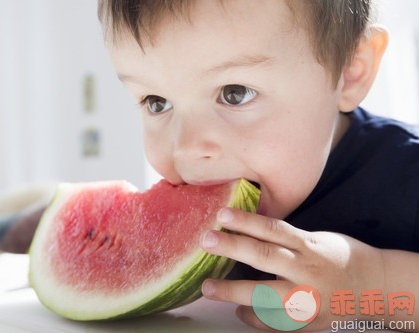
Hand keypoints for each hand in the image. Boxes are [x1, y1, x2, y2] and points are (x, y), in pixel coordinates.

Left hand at [200, 207, 384, 330]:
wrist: (377, 289)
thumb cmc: (341, 258)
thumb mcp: (317, 240)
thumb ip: (288, 240)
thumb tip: (248, 232)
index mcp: (310, 246)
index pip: (273, 230)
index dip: (246, 221)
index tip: (222, 215)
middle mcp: (308, 271)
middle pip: (264, 257)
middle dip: (232, 248)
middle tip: (206, 241)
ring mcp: (308, 299)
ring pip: (266, 295)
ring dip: (233, 292)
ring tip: (207, 287)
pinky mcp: (309, 322)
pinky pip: (276, 323)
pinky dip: (254, 317)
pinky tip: (239, 311)